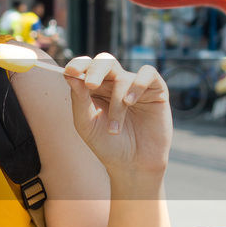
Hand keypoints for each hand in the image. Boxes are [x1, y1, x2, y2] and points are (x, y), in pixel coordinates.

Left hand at [63, 53, 171, 176]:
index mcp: (95, 89)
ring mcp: (135, 86)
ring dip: (117, 102)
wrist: (133, 165)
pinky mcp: (156, 90)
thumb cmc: (107, 145)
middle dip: (95, 70)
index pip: (86, 66)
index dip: (78, 64)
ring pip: (123, 77)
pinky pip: (148, 73)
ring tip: (114, 128)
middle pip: (105, 61)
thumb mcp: (86, 124)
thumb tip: (70, 75)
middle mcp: (114, 83)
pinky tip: (130, 102)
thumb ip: (79, 100)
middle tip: (90, 85)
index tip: (69, 71)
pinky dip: (138, 84)